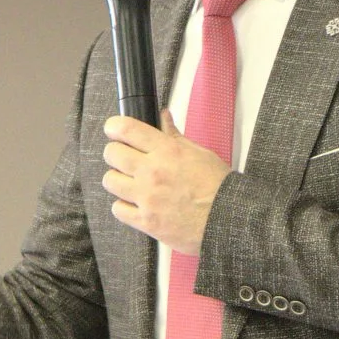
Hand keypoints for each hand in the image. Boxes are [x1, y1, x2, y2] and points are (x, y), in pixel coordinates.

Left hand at [101, 111, 231, 255]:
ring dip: (118, 179)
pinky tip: (135, 204)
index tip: (114, 129)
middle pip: (112, 153)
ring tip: (130, 182)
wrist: (228, 220)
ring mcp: (147, 197)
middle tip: (125, 158)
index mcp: (167, 151)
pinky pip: (117, 209)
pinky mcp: (146, 221)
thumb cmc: (219, 188)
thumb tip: (163, 117)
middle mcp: (153, 172)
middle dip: (116, 153)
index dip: (114, 127)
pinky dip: (123, 206)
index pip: (126, 129)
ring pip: (110, 180)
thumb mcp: (199, 153)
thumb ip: (174, 136)